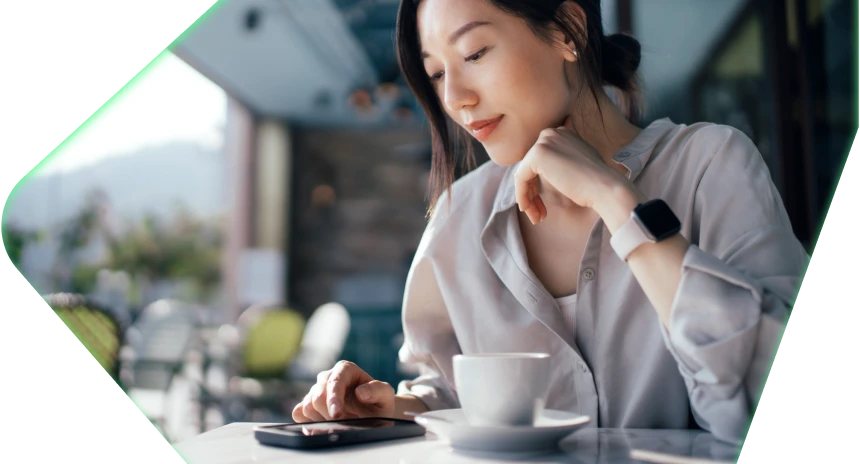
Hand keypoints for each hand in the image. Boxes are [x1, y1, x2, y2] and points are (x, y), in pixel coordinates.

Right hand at [291, 360, 395, 422]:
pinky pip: (299, 413)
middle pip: (317, 396)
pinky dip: (309, 423)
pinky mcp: (307, 404)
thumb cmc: (378, 404)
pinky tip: (324, 426)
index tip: (336, 415)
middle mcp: (328, 377)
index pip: (334, 381)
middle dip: (330, 415)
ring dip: (323, 421)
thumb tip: (361, 392)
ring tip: (340, 423)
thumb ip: (378, 390)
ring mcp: (316, 390)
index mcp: (346, 369)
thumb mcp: (386, 396)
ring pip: (307, 406)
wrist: (372, 415)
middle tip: (346, 424)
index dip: (333, 398)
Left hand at [514, 116, 632, 223]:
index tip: (543, 204)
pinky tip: (528, 210)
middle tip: (539, 215)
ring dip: (528, 198)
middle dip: (533, 193)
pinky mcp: (537, 155)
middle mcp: (551, 133)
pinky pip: (520, 178)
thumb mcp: (578, 164)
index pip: (540, 162)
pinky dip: (522, 195)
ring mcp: (543, 142)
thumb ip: (563, 161)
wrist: (604, 187)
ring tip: (537, 218)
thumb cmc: (594, 182)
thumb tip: (550, 169)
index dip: (538, 185)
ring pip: (524, 174)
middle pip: (530, 168)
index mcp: (561, 134)